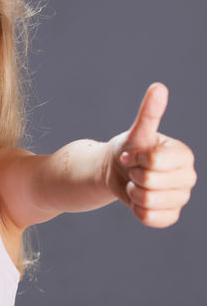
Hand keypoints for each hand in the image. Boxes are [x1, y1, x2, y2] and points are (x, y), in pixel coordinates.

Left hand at [106, 83, 196, 227]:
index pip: (154, 160)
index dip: (136, 158)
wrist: (118, 173)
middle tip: (133, 170)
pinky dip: (137, 210)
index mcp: (183, 154)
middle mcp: (188, 176)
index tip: (133, 154)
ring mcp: (181, 197)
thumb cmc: (129, 149)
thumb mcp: (137, 133)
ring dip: (133, 193)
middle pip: (150, 182)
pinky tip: (138, 200)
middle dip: (133, 175)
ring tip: (135, 184)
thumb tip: (159, 87)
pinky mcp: (171, 215)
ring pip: (149, 201)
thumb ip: (149, 113)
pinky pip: (150, 219)